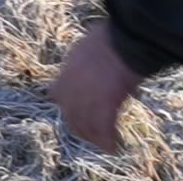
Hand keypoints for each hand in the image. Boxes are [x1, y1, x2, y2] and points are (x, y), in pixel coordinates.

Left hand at [49, 21, 146, 153]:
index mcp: (68, 68)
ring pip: (86, 125)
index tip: (74, 112)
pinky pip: (104, 129)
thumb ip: (88, 59)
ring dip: (95, 137)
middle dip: (80, 127)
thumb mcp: (91, 44)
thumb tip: (97, 68)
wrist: (126, 36)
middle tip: (92, 135)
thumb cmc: (115, 35)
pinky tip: (115, 146)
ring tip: (106, 144)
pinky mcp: (105, 104)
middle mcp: (72, 85)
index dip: (65, 106)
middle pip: (70, 114)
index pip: (56, 94)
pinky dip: (109, 140)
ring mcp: (87, 96)